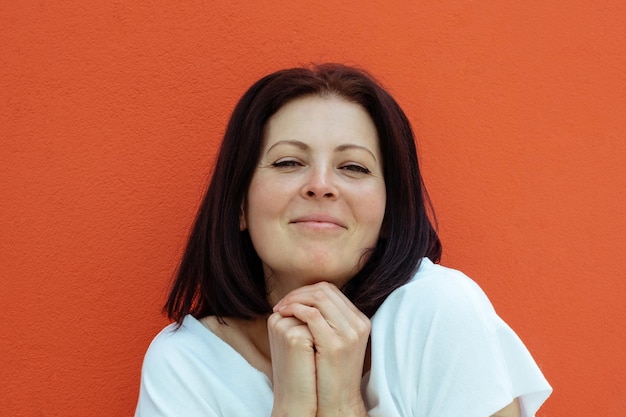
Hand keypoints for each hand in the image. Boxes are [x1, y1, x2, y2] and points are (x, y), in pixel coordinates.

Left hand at [273, 282, 370, 416]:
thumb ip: (327, 320)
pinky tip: (283, 315)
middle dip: (299, 292)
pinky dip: (294, 309)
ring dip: (294, 299)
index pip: (331, 291)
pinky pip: (312, 314)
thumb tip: (305, 300)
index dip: (307, 291)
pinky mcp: (335, 344)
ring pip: (319, 297)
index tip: (290, 300)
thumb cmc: (328, 373)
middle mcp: (358, 323)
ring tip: (280, 308)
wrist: (336, 402)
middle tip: (282, 302)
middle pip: (325, 290)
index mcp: (360, 321)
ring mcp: (349, 333)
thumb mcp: (334, 342)